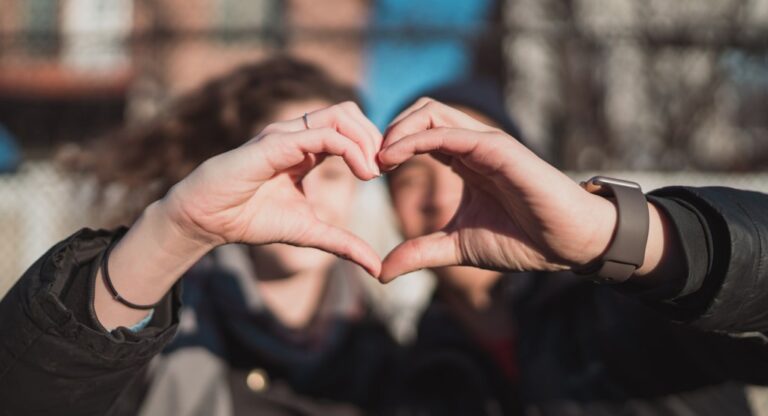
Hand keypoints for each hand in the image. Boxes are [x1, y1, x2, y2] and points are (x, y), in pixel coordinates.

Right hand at [161, 102, 382, 275]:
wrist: (207, 220)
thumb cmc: (250, 219)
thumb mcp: (309, 232)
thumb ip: (343, 244)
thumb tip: (377, 268)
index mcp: (306, 148)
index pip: (350, 128)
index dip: (373, 145)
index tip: (387, 173)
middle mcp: (297, 134)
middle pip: (350, 112)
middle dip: (375, 137)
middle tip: (386, 168)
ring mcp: (286, 134)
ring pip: (340, 115)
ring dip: (366, 139)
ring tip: (373, 171)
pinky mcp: (275, 143)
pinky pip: (322, 134)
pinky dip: (350, 149)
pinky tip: (362, 173)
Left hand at [377, 99, 617, 281]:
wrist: (566, 243)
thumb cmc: (521, 240)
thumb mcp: (456, 247)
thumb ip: (420, 252)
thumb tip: (381, 271)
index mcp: (463, 160)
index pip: (418, 133)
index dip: (389, 146)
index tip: (367, 172)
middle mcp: (472, 144)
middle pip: (421, 111)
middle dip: (388, 130)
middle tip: (368, 162)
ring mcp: (485, 142)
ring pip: (432, 111)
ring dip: (397, 129)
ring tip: (377, 159)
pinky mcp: (497, 148)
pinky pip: (449, 132)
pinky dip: (416, 139)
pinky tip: (394, 158)